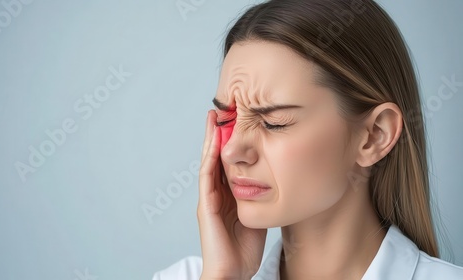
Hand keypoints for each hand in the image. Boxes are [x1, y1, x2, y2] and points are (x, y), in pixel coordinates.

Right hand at [197, 109, 267, 279]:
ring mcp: (209, 199)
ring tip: (213, 118)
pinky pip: (207, 177)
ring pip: (209, 162)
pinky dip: (210, 158)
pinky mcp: (206, 206)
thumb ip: (259, 197)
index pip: (227, 163)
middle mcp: (215, 193)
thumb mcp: (257, 215)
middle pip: (216, 157)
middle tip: (220, 111)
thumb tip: (273, 180)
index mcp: (227, 195)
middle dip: (217, 134)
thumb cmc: (244, 249)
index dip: (229, 142)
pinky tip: (213, 143)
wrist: (233, 272)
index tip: (235, 121)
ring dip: (210, 140)